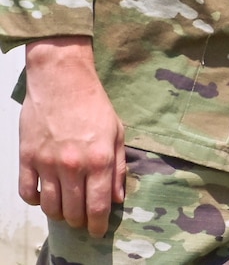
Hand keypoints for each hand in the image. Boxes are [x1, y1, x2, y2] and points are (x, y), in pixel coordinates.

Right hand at [19, 37, 124, 237]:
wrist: (61, 81)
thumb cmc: (93, 105)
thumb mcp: (116, 132)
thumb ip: (118, 167)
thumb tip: (118, 198)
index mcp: (98, 160)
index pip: (98, 205)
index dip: (99, 225)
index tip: (99, 232)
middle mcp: (72, 166)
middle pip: (73, 211)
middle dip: (80, 221)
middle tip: (84, 219)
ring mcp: (46, 164)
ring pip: (50, 207)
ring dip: (59, 214)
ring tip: (66, 210)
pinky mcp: (26, 158)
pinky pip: (26, 193)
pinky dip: (35, 201)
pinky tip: (44, 196)